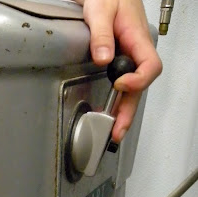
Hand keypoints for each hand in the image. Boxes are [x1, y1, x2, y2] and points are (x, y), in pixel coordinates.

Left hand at [76, 0, 161, 141]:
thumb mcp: (101, 10)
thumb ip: (101, 34)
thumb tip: (103, 57)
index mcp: (138, 38)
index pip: (149, 66)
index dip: (137, 80)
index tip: (119, 84)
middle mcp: (137, 52)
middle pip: (140, 87)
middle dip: (128, 111)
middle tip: (117, 131)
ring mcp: (130, 59)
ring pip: (132, 90)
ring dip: (123, 111)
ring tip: (113, 131)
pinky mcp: (120, 63)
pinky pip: (123, 86)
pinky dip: (117, 102)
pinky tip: (109, 114)